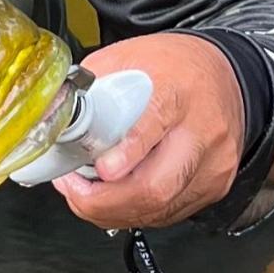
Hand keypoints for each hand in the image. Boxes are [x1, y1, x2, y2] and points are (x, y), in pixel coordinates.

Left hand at [51, 32, 245, 228]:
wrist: (222, 76)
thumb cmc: (173, 66)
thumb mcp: (124, 58)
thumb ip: (89, 88)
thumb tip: (51, 114)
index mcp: (175, 92)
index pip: (153, 127)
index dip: (125, 154)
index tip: (100, 169)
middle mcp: (200, 133)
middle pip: (156, 186)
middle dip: (105, 201)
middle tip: (73, 189)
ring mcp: (211, 165)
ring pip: (160, 208)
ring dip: (113, 210)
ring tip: (84, 194)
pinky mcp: (213, 186)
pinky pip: (169, 213)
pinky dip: (134, 212)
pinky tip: (112, 200)